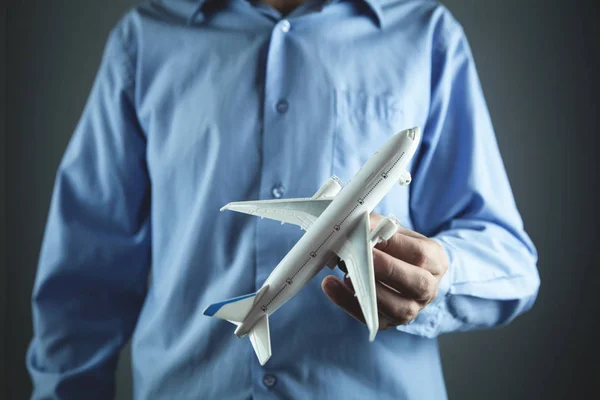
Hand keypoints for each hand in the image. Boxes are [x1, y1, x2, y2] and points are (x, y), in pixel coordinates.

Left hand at [321, 213, 448, 329]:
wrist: (405, 271)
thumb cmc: (399, 248)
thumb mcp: (396, 232)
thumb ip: (379, 226)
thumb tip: (358, 225)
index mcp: (435, 261)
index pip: (420, 254)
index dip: (396, 245)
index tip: (372, 235)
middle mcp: (429, 288)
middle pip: (417, 284)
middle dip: (389, 270)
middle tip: (365, 257)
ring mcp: (412, 308)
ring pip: (398, 308)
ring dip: (371, 291)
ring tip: (348, 274)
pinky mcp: (391, 322)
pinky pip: (372, 319)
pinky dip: (349, 302)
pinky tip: (332, 285)